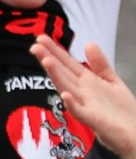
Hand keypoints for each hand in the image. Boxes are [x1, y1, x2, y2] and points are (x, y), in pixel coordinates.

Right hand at [35, 38, 135, 158]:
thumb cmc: (123, 112)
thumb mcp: (112, 82)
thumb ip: (100, 64)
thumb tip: (89, 43)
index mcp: (87, 82)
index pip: (68, 63)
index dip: (55, 51)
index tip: (41, 38)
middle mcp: (82, 92)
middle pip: (63, 73)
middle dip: (49, 59)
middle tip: (35, 47)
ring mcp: (86, 106)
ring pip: (67, 88)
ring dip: (56, 76)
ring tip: (46, 61)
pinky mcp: (94, 121)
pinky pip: (81, 112)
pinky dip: (72, 105)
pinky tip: (66, 96)